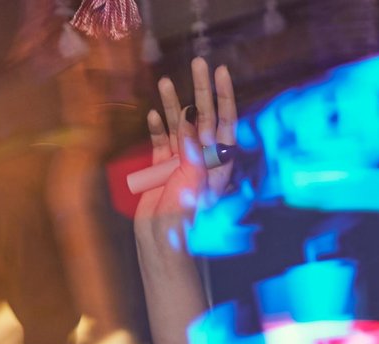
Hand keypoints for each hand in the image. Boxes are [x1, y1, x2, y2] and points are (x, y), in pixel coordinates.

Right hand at [131, 58, 237, 260]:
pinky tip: (153, 114)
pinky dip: (156, 129)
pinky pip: (160, 143)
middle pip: (202, 118)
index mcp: (217, 164)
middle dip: (200, 90)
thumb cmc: (182, 223)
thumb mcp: (191, 186)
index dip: (224, 98)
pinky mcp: (161, 170)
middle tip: (198, 63)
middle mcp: (201, 160)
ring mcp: (181, 163)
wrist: (160, 245)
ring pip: (178, 126)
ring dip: (172, 104)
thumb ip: (192, 154)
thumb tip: (191, 121)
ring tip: (166, 82)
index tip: (221, 74)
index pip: (225, 124)